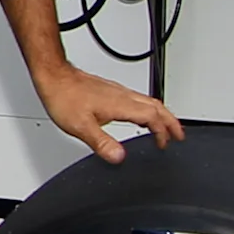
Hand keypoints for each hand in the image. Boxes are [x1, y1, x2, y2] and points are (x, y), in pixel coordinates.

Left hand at [34, 61, 183, 163]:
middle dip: (171, 122)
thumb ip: (102, 143)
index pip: (152, 118)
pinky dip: (148, 109)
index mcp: (121, 105)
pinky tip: (140, 115)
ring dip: (161, 115)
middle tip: (179, 135)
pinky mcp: (111, 90)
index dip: (162, 132)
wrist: (53, 76)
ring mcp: (118, 92)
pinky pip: (138, 99)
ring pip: (149, 101)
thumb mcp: (81, 126)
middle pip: (158, 107)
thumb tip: (119, 157)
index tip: (165, 144)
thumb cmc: (64, 97)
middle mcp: (123, 96)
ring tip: (166, 127)